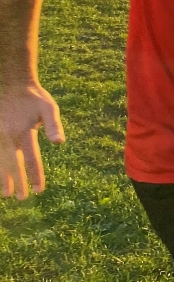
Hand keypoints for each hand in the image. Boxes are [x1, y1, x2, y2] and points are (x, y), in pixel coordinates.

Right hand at [0, 84, 64, 198]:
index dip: (35, 175)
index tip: (38, 190)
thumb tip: (59, 143)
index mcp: (24, 131)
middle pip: (14, 164)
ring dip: (3, 178)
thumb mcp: (48, 107)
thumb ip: (54, 125)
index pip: (32, 159)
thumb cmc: (33, 97)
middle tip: (21, 198)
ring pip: (0, 161)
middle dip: (18, 182)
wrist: (11, 84)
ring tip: (6, 194)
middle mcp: (8, 136)